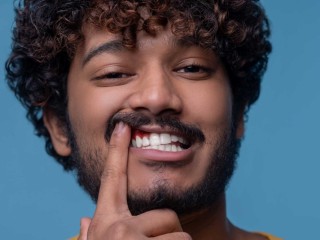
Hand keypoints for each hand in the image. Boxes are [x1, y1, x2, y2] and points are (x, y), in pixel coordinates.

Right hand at [78, 122, 191, 239]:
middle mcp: (116, 229)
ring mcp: (130, 238)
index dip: (117, 150)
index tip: (123, 126)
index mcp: (105, 224)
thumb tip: (83, 221)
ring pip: (178, 232)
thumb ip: (91, 234)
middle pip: (165, 215)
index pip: (112, 179)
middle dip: (168, 232)